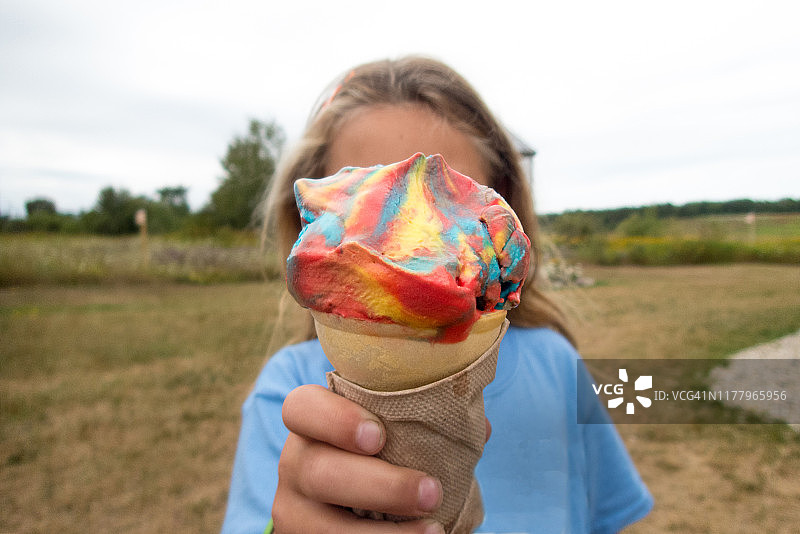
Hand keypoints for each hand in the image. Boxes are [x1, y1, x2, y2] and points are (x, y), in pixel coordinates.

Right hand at [273, 384, 444, 533]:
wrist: (363, 500)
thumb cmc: (385, 452)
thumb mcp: (395, 429)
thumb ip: (428, 419)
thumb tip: (482, 428)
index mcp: (312, 420)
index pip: (302, 407)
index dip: (335, 419)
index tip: (379, 436)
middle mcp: (296, 461)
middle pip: (318, 470)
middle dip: (378, 485)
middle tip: (431, 491)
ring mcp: (295, 507)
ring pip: (323, 523)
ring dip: (381, 533)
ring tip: (433, 530)